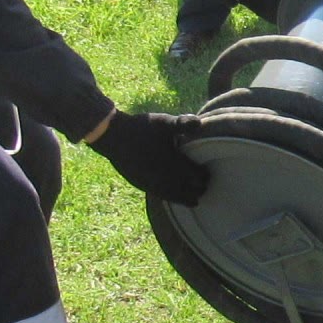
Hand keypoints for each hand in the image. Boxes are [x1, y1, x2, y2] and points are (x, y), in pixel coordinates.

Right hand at [91, 110, 206, 203]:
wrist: (113, 136)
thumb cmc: (141, 128)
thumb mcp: (163, 122)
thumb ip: (182, 124)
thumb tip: (200, 123)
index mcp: (173, 162)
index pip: (195, 176)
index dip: (204, 176)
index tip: (209, 173)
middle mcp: (164, 177)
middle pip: (187, 190)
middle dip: (198, 189)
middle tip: (205, 186)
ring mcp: (151, 183)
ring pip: (173, 197)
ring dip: (185, 198)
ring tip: (194, 200)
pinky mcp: (141, 184)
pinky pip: (160, 196)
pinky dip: (170, 198)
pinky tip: (173, 197)